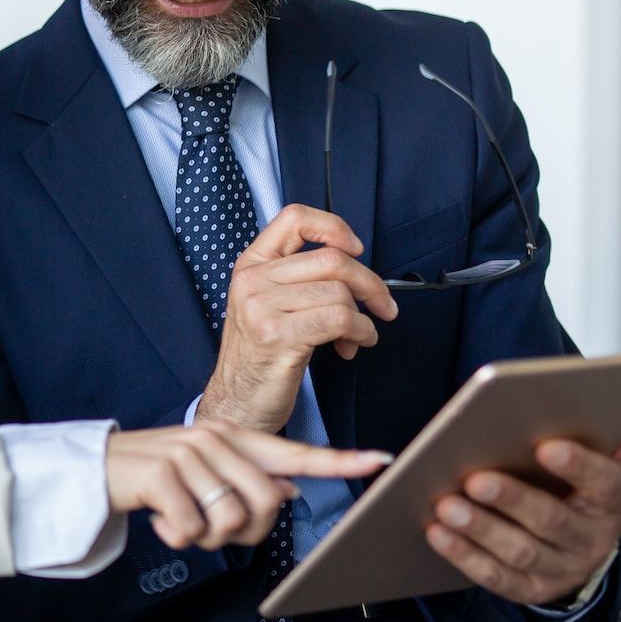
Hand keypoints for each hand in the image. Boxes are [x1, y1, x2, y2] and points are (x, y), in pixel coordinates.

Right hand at [108, 419, 391, 551]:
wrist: (95, 469)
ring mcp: (189, 453)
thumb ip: (245, 478)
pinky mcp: (163, 474)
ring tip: (181, 520)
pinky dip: (178, 536)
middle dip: (243, 532)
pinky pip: (196, 528)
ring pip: (234, 520)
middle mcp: (216, 439)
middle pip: (267, 504)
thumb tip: (286, 494)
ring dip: (207, 537)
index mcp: (233, 437)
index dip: (339, 461)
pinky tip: (160, 521)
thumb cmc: (155, 477)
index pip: (296, 453)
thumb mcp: (203, 472)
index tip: (380, 460)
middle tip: (206, 526)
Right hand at [196, 205, 398, 432]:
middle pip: (331, 259)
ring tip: (358, 336)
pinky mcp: (277, 335)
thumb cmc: (261, 357)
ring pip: (340, 292)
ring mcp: (261, 307)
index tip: (355, 249)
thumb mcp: (268, 305)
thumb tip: (354, 268)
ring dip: (364, 317)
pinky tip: (355, 345)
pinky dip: (361, 332)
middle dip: (370, 284)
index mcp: (250, 266)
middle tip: (382, 305)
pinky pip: (340, 319)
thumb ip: (299, 279)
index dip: (333, 227)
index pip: (294, 218)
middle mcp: (252, 281)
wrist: (238, 403)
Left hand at [425, 423, 620, 606]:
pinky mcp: (532, 589)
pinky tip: (437, 532)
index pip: (605, 484)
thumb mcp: (599, 458)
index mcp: (617, 502)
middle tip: (475, 479)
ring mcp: (564, 569)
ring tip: (445, 505)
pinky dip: (464, 555)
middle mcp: (594, 541)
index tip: (545, 446)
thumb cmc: (579, 481)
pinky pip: (496, 577)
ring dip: (481, 528)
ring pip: (521, 552)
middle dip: (512, 499)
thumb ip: (605, 439)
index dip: (578, 466)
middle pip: (553, 521)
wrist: (579, 537)